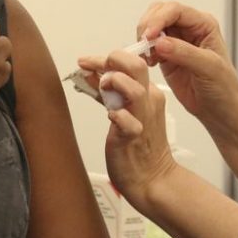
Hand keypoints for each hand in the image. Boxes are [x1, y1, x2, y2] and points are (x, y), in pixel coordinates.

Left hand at [96, 49, 178, 211]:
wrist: (152, 179)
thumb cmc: (137, 147)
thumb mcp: (123, 111)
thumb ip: (108, 92)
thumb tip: (91, 73)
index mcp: (148, 93)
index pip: (130, 62)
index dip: (106, 58)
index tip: (85, 61)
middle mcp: (148, 102)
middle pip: (137, 66)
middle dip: (112, 59)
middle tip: (93, 67)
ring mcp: (143, 119)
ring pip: (136, 90)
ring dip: (115, 82)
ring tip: (101, 86)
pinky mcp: (134, 138)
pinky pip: (129, 123)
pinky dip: (118, 116)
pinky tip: (110, 115)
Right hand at [135, 2, 237, 120]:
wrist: (220, 110)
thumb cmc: (224, 88)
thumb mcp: (209, 69)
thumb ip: (185, 53)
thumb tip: (160, 42)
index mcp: (203, 24)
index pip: (175, 10)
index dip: (159, 19)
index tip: (149, 36)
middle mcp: (189, 28)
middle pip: (159, 12)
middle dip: (148, 25)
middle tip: (143, 44)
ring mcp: (176, 41)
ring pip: (151, 27)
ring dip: (144, 38)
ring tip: (147, 56)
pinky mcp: (165, 55)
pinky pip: (148, 45)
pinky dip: (143, 51)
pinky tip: (149, 63)